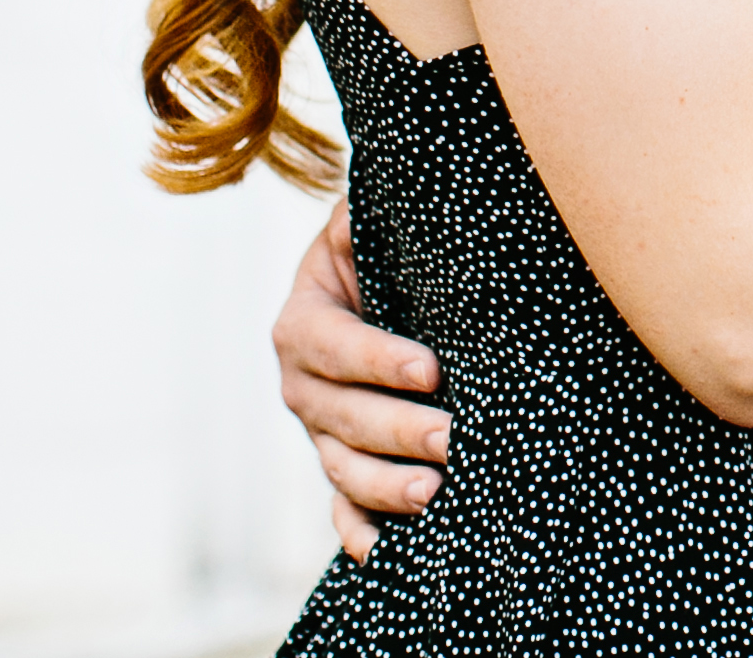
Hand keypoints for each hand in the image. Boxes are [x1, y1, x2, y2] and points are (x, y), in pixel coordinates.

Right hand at [273, 195, 446, 560]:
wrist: (378, 286)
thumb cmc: (381, 252)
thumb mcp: (363, 226)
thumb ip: (361, 217)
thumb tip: (375, 200)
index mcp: (303, 322)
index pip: (334, 345)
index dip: (377, 360)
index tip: (430, 369)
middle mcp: (302, 383)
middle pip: (342, 416)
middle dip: (398, 430)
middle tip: (450, 439)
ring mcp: (319, 430)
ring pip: (342, 466)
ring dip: (384, 486)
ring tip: (432, 493)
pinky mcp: (340, 462)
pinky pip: (340, 506)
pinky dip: (357, 532)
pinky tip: (382, 552)